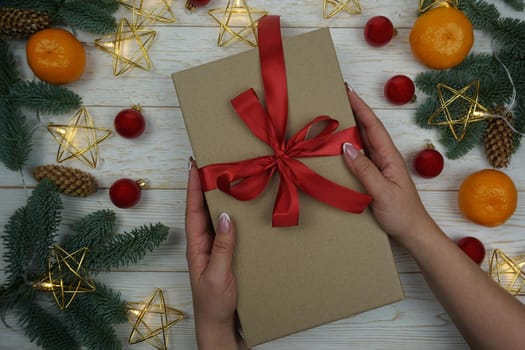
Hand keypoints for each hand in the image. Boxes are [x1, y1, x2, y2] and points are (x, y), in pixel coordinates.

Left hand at [185, 163, 246, 349]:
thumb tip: (225, 216)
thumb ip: (221, 247)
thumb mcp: (217, 275)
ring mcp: (215, 250)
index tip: (194, 166)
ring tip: (228, 180)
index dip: (193, 188)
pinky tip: (243, 212)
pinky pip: (229, 231)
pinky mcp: (227, 257)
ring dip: (220, 199)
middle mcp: (204, 244)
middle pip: (203, 210)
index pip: (193, 211)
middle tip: (212, 165)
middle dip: (205, 187)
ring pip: (216, 219)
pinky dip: (234, 217)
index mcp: (197, 247)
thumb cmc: (214, 305)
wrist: (221, 328)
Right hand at [342, 87, 435, 242]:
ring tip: (334, 116)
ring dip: (350, 127)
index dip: (360, 107)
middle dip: (354, 110)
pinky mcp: (374, 177)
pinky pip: (359, 156)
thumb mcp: (382, 192)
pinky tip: (339, 147)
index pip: (373, 126)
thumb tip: (346, 147)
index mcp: (389, 157)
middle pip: (367, 129)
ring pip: (363, 141)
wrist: (413, 233)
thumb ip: (365, 170)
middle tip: (336, 97)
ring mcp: (380, 167)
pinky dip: (348, 147)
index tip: (347, 90)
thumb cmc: (402, 214)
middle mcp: (384, 158)